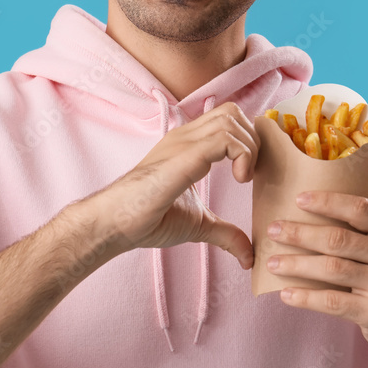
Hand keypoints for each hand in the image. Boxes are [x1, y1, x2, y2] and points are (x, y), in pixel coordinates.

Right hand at [82, 102, 256, 269]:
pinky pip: (224, 138)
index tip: (249, 172)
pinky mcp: (183, 156)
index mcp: (187, 145)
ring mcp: (183, 143)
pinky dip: (242, 154)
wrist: (115, 223)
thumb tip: (247, 256)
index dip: (247, 139)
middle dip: (252, 139)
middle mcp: (185, 137)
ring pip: (231, 119)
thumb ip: (224, 233)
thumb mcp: (198, 225)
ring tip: (243, 177)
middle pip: (233, 111)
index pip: (227, 119)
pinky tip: (239, 179)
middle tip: (249, 172)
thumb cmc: (146, 219)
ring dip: (249, 147)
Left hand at [265, 191, 367, 363]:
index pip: (360, 208)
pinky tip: (286, 293)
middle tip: (274, 230)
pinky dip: (305, 297)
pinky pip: (332, 301)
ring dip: (296, 264)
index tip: (298, 199)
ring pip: (331, 269)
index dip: (327, 202)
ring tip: (272, 262)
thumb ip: (361, 230)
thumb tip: (306, 212)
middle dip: (300, 233)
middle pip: (338, 239)